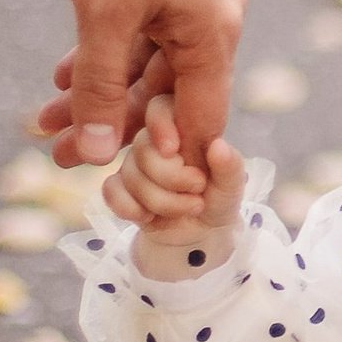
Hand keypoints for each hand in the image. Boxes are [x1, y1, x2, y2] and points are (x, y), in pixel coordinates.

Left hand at [47, 0, 245, 171]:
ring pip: (145, 64)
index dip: (162, 160)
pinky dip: (105, 54)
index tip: (121, 187)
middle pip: (165, 96)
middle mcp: (212, 22)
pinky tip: (63, 71)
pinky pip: (141, 33)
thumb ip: (98, 85)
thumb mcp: (102, 13)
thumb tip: (96, 151)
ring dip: (97, 90)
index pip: (197, 123)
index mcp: (211, 36)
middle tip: (58, 155)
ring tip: (45, 119)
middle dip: (109, 126)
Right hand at [105, 93, 248, 277]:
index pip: (160, 107)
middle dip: (170, 178)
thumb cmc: (217, 199)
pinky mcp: (119, 187)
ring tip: (187, 209)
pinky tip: (149, 217)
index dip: (161, 125)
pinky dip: (129, 208)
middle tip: (198, 191)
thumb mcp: (231, 186)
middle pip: (142, 147)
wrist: (200, 234)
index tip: (173, 150)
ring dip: (160, 201)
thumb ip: (229, 166)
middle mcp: (153, 140)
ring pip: (130, 174)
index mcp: (181, 127)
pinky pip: (110, 191)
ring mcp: (134, 163)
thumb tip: (218, 146)